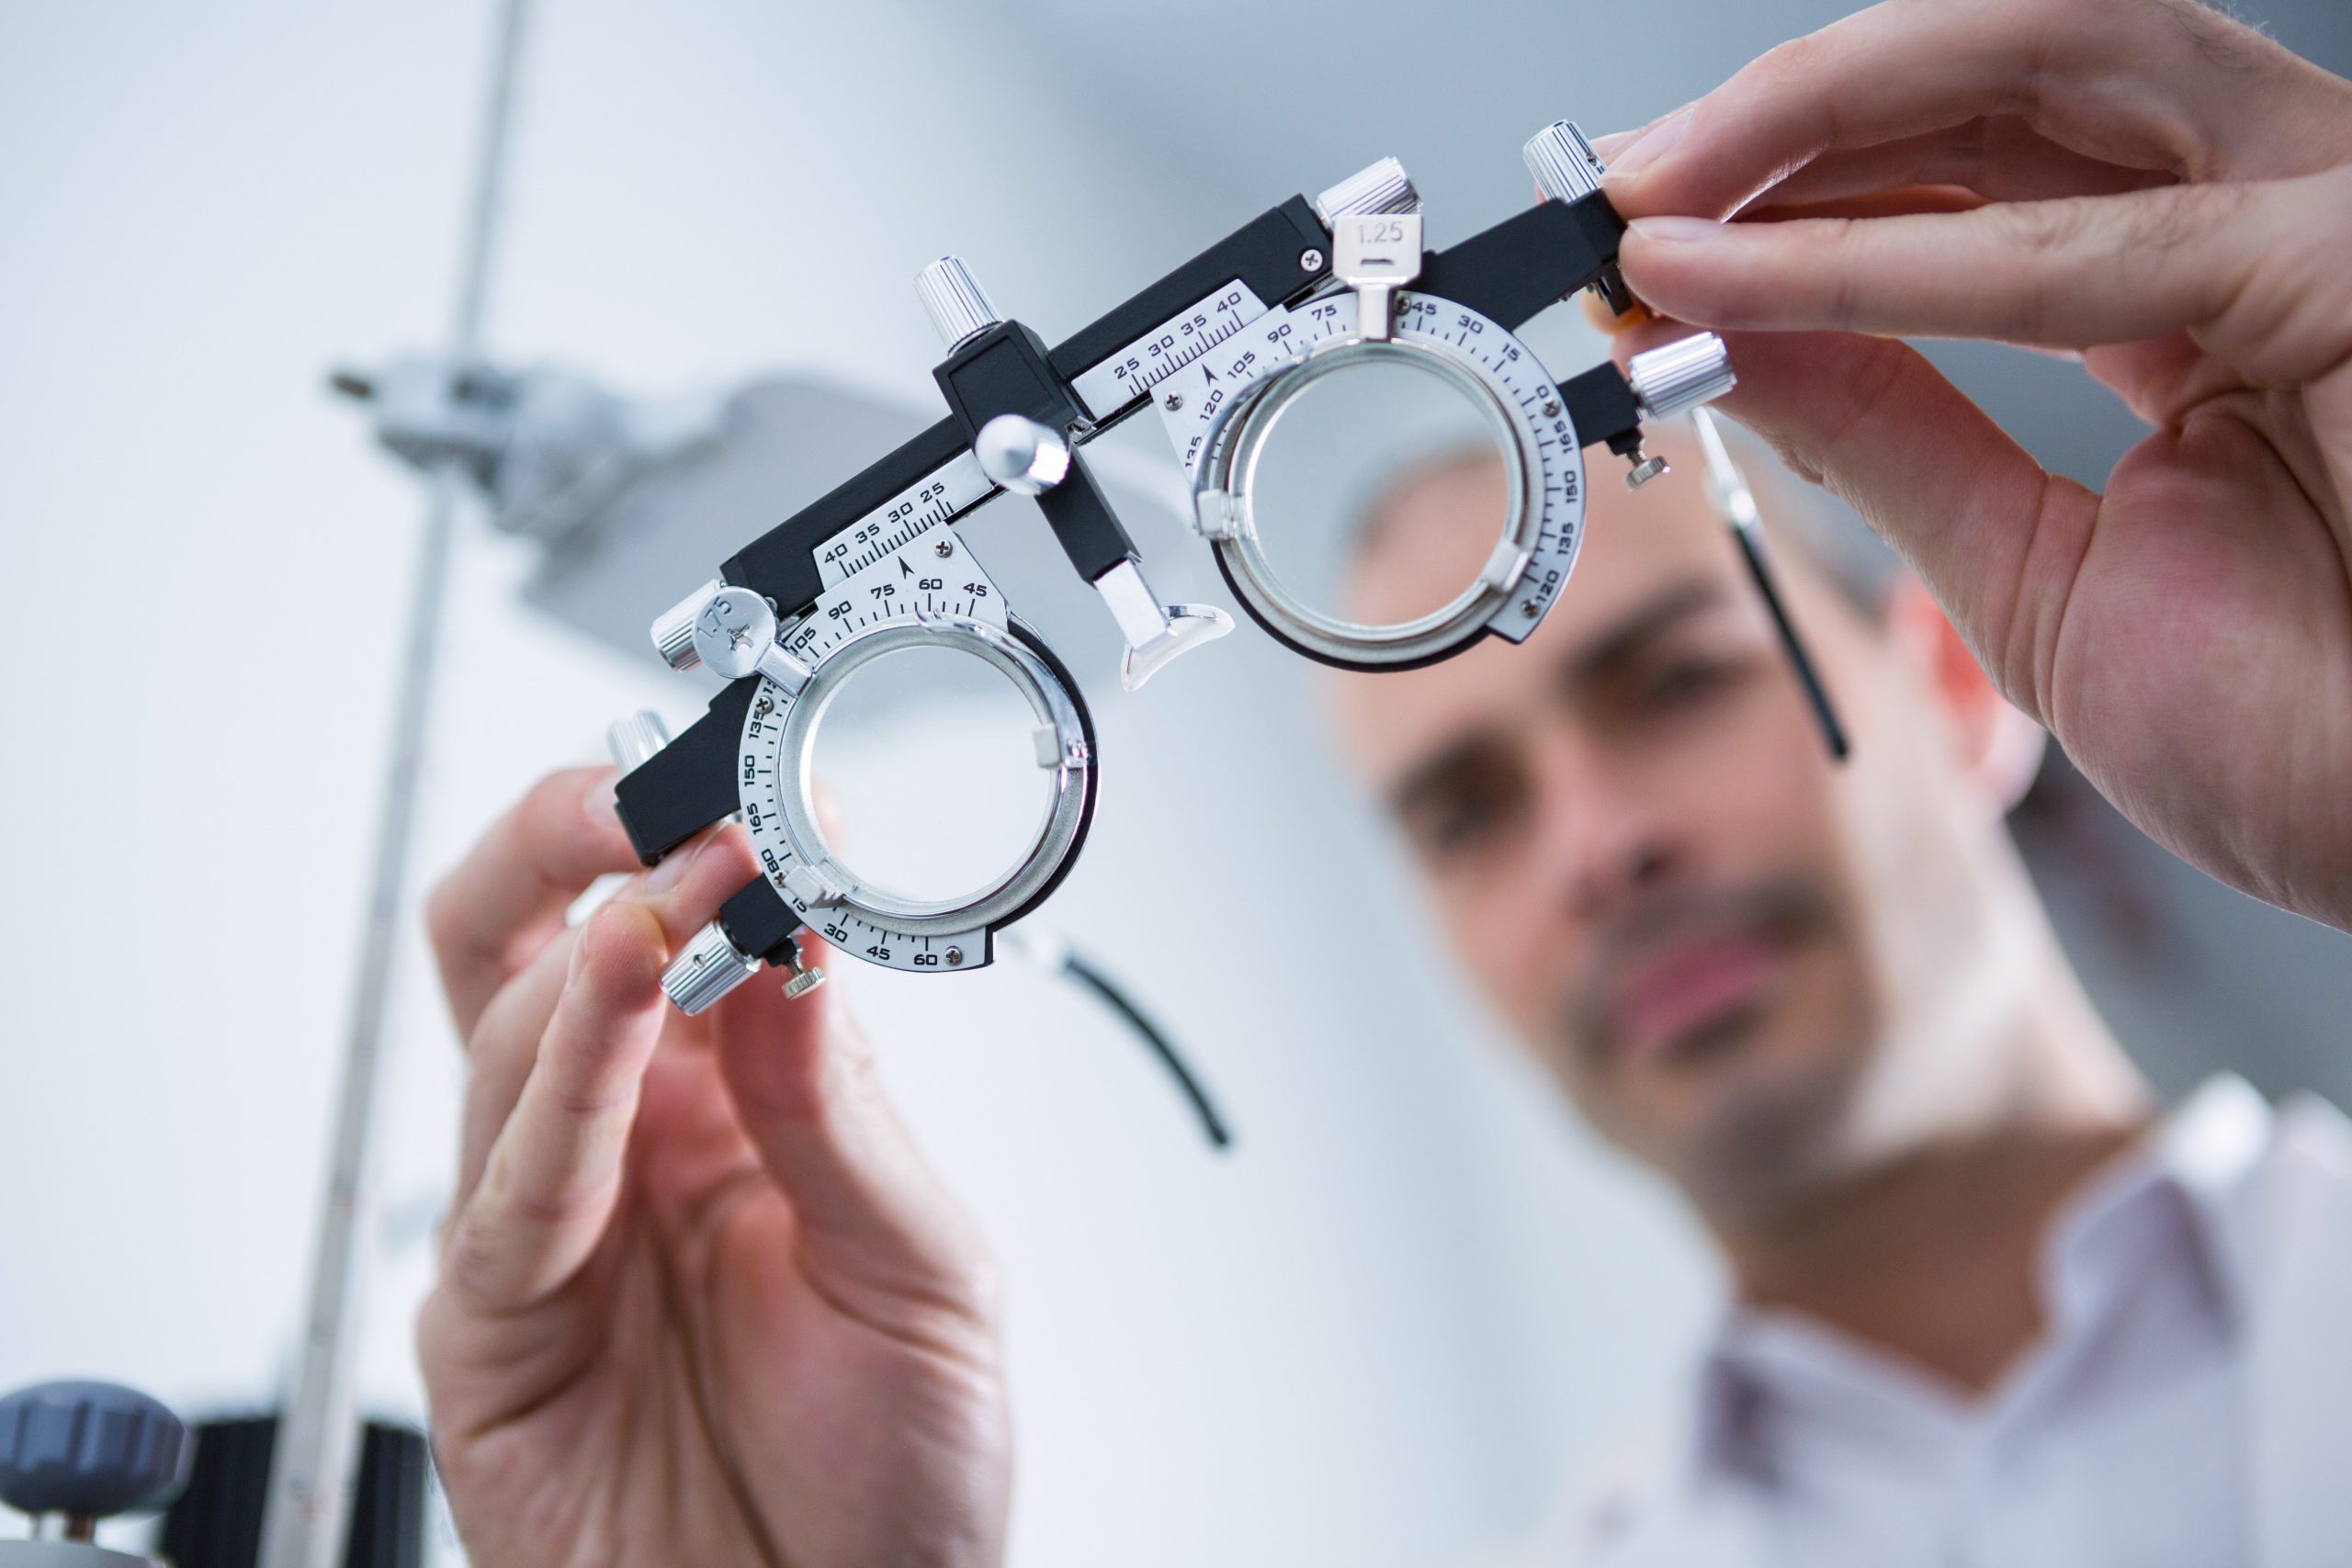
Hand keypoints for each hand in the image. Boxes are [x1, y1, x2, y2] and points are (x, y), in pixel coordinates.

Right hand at [414, 768, 1008, 1567]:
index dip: (704, 837)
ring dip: (585, 954)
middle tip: (643, 786)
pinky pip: (503, 1194)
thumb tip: (795, 936)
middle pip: (527, 938)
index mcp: (737, 1102)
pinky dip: (555, 1088)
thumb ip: (844, 1107)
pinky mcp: (491, 1333)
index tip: (772, 782)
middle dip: (567, 837)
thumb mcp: (921, 1267)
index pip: (683, 924)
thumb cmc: (897, 1472)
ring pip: (505, 1038)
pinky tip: (608, 1006)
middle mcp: (629, 1142)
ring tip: (664, 896)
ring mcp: (550, 1227)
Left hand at [1596, 0, 2351, 929]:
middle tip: (1621, 189)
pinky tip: (1731, 282)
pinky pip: (2078, 250)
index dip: (1810, 176)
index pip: (1991, 160)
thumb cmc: (2300, 734)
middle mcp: (2272, 214)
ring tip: (1656, 198)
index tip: (1650, 228)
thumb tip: (1718, 335)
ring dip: (1818, 125)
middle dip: (1790, 117)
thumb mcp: (2031, 570)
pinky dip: (1876, 262)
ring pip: (2052, 67)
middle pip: (2012, 73)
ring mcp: (2326, 215)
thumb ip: (1889, 435)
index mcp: (2213, 286)